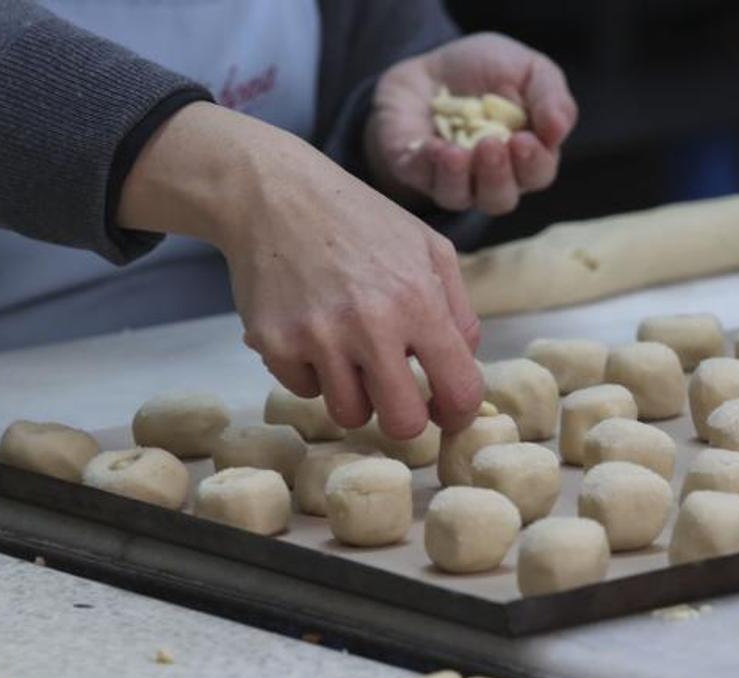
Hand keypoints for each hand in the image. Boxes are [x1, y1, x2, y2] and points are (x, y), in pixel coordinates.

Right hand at [117, 103, 482, 437]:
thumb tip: (464, 364)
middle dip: (404, 418)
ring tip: (349, 356)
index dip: (458, 412)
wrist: (274, 193)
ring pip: (349, 414)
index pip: (458, 390)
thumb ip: (457, 309)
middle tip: (396, 396)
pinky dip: (311, 372)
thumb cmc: (358, 219)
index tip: (447, 412)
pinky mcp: (274, 343)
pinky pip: (304, 390)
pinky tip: (310, 333)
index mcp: (417, 301)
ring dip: (355, 395)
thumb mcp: (427, 246)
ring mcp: (317, 337)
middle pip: (402, 423)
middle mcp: (369, 325)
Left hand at [365, 32, 576, 214]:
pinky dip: (428, 165)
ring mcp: (450, 180)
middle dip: (497, 176)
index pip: (537, 174)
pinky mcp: (415, 171)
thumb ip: (550, 96)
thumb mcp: (528, 70)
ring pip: (460, 197)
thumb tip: (560, 129)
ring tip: (458, 151)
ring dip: (461, 177)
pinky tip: (433, 146)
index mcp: (524, 157)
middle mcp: (489, 178)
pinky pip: (422, 179)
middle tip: (491, 146)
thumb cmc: (486, 71)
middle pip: (500, 198)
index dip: (533, 163)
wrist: (429, 65)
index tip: (525, 140)